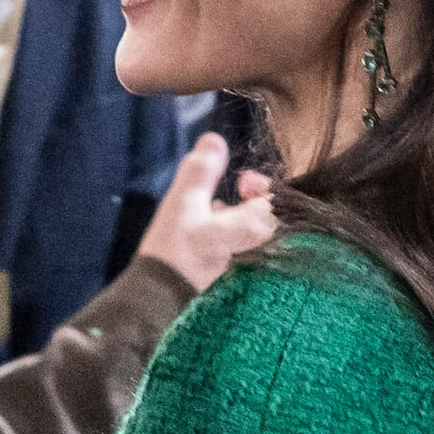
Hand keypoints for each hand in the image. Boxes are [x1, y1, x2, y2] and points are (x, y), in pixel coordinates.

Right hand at [132, 135, 278, 293]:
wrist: (159, 293)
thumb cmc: (174, 247)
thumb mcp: (183, 201)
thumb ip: (202, 169)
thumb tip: (215, 141)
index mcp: (251, 229)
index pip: (274, 202)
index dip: (261, 186)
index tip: (241, 182)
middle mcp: (256, 249)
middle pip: (268, 218)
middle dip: (251, 199)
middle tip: (236, 190)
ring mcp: (245, 264)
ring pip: (254, 232)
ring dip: (240, 215)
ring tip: (218, 207)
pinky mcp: (231, 274)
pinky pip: (242, 247)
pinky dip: (232, 233)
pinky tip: (211, 227)